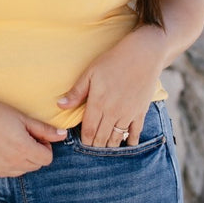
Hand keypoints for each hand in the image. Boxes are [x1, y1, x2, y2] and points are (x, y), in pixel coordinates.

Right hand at [0, 96, 66, 177]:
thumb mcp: (22, 118)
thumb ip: (44, 130)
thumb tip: (63, 135)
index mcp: (23, 149)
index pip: (47, 159)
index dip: (44, 146)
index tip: (35, 135)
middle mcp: (12, 164)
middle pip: (35, 166)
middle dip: (34, 153)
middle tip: (21, 136)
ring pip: (20, 171)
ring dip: (20, 159)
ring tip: (8, 141)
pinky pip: (4, 172)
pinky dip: (5, 163)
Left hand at [57, 27, 164, 146]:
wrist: (143, 55)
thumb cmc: (114, 61)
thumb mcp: (91, 72)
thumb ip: (76, 92)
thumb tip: (60, 105)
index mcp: (98, 103)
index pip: (89, 130)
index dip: (85, 140)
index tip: (82, 143)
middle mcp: (113, 113)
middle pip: (101, 137)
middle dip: (95, 145)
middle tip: (92, 148)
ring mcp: (128, 114)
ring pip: (117, 138)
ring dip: (110, 145)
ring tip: (105, 147)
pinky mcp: (141, 112)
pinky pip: (135, 133)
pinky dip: (130, 142)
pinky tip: (127, 145)